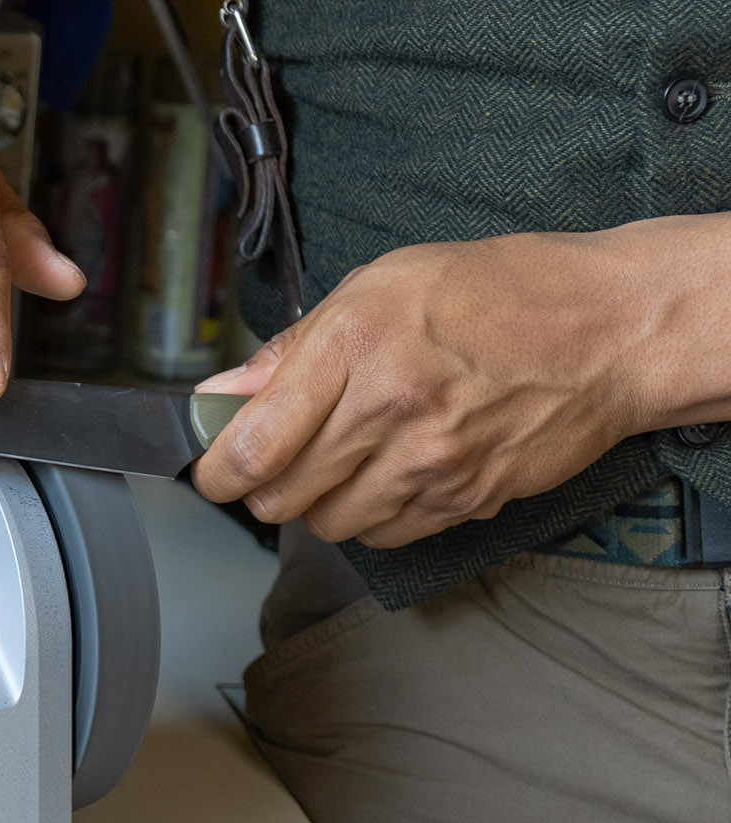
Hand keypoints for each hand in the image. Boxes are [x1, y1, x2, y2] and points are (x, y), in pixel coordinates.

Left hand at [191, 229, 676, 547]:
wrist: (608, 331)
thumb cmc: (495, 294)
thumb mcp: (378, 286)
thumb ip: (290, 351)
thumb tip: (220, 397)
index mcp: (354, 346)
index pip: (251, 446)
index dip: (216, 472)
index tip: (213, 469)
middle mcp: (389, 410)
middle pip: (280, 499)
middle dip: (263, 488)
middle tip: (277, 460)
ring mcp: (429, 464)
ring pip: (327, 525)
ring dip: (318, 503)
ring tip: (344, 459)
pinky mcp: (463, 500)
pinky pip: (383, 536)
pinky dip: (370, 517)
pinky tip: (388, 475)